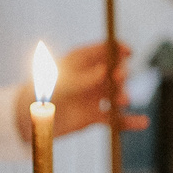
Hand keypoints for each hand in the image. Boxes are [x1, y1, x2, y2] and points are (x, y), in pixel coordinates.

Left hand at [19, 41, 148, 139]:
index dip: (117, 49)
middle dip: (120, 73)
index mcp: (81, 61)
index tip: (128, 52)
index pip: (104, 50)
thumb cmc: (40, 93)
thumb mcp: (58, 84)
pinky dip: (129, 121)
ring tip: (121, 100)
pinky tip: (144, 123)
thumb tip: (105, 71)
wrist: (29, 119)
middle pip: (114, 71)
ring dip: (123, 95)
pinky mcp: (95, 116)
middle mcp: (92, 77)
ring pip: (117, 93)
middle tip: (118, 78)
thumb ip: (81, 79)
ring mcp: (94, 96)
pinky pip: (115, 118)